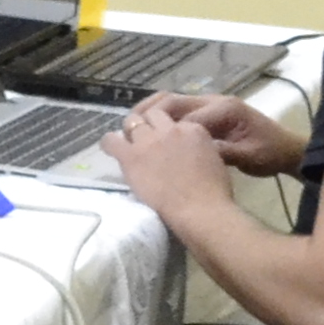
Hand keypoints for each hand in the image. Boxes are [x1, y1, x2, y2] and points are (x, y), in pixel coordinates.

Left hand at [102, 102, 240, 222]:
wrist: (199, 208)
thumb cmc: (214, 191)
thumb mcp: (213, 157)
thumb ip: (198, 146)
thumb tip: (187, 149)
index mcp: (193, 129)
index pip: (175, 121)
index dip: (168, 130)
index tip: (167, 141)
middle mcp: (169, 129)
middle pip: (153, 115)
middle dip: (148, 123)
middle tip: (145, 139)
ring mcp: (149, 141)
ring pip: (132, 122)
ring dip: (130, 130)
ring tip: (129, 142)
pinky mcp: (131, 156)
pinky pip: (112, 141)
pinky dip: (109, 142)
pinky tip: (110, 147)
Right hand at [138, 92, 300, 176]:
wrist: (287, 150)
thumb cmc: (269, 153)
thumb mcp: (246, 157)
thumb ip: (219, 152)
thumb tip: (190, 153)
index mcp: (224, 109)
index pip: (186, 117)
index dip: (164, 131)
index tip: (145, 144)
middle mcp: (215, 101)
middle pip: (174, 101)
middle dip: (149, 112)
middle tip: (129, 127)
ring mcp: (211, 105)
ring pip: (174, 102)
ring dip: (152, 111)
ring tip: (133, 125)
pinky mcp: (209, 113)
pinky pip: (181, 111)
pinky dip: (162, 118)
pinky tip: (151, 131)